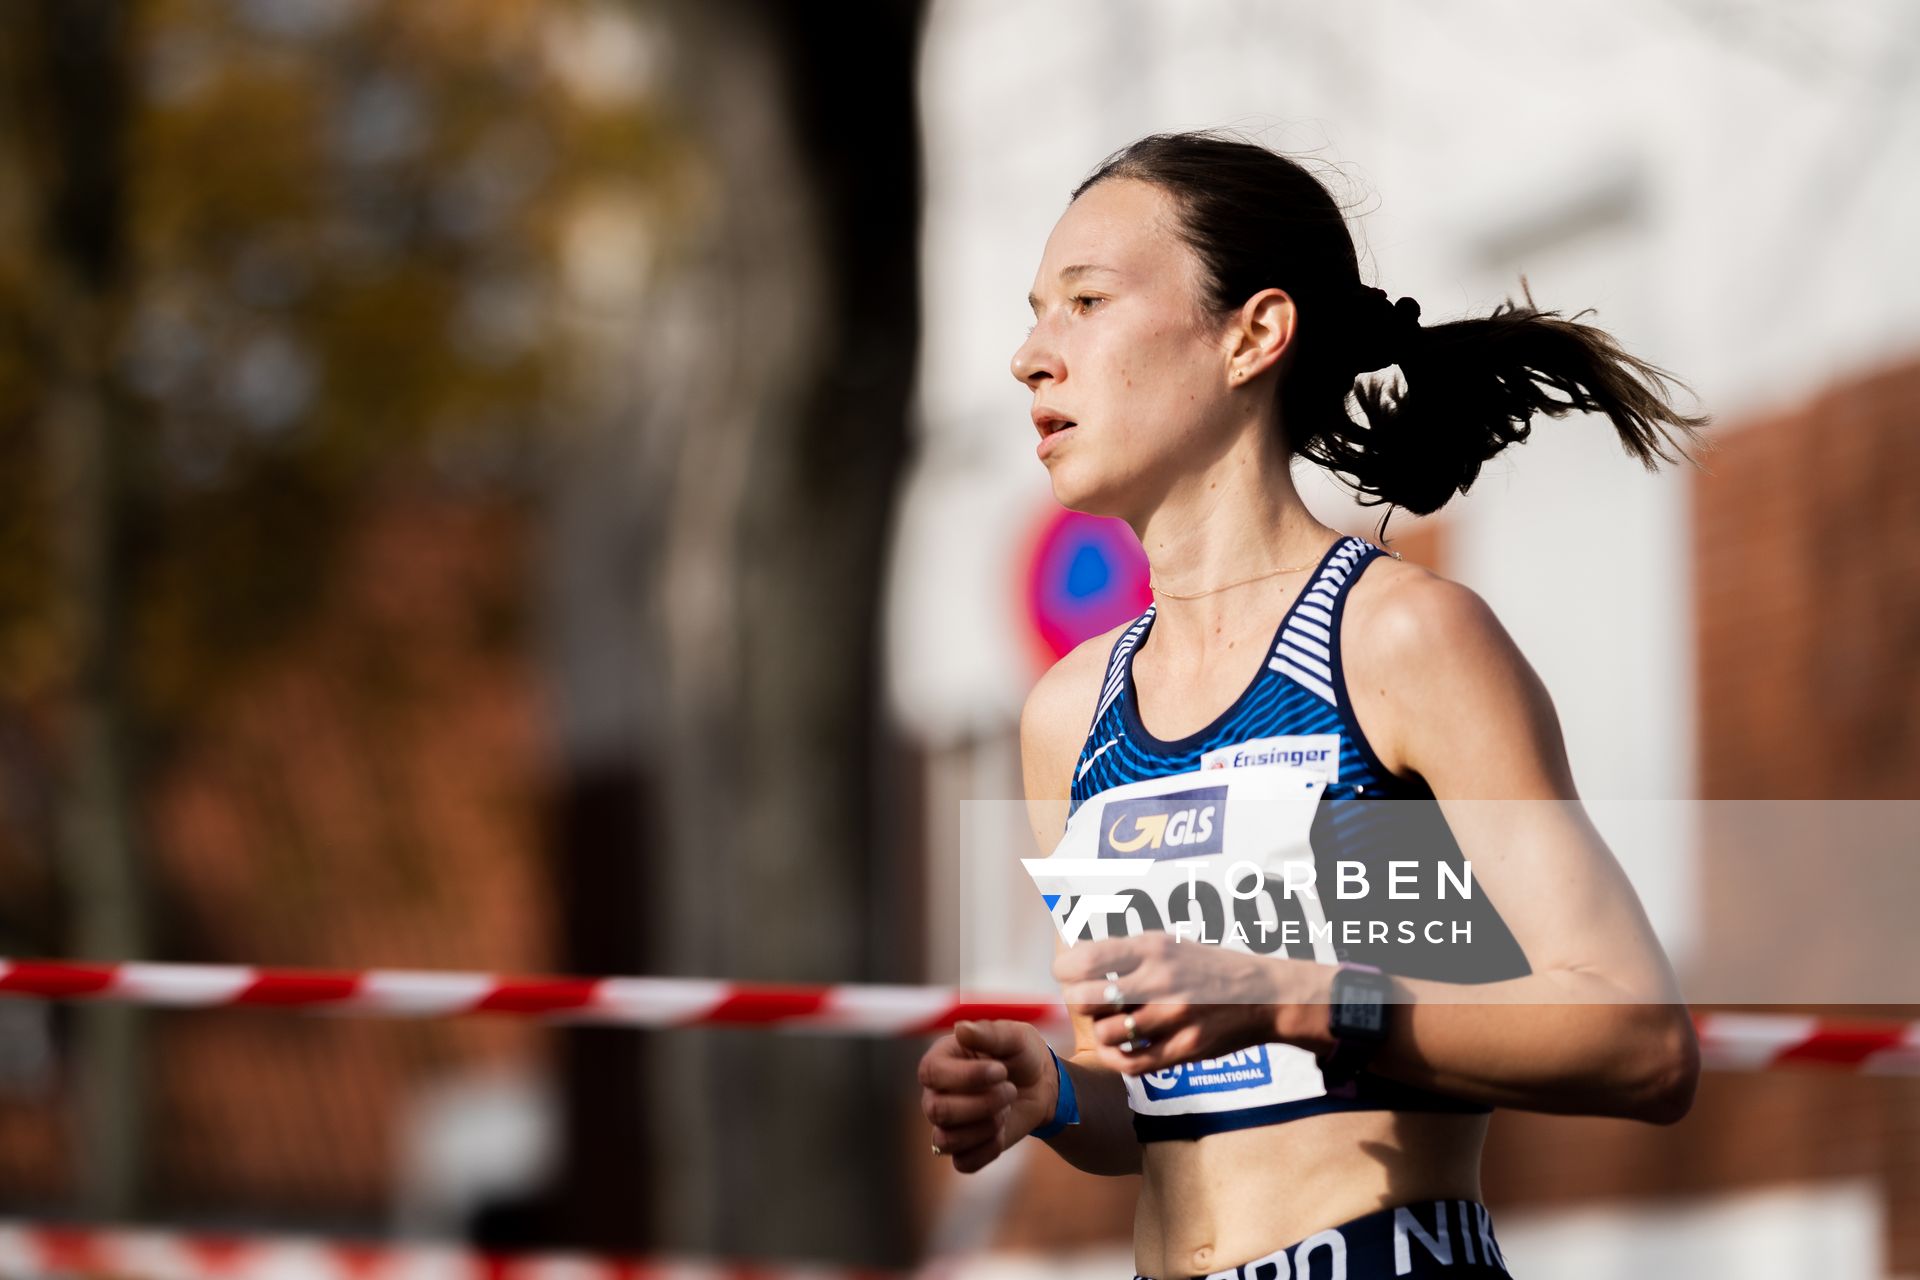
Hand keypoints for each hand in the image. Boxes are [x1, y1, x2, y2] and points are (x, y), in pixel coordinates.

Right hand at [917, 1019, 1056, 1172]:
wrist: (1042, 1085)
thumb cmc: (1022, 1054)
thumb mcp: (1013, 1036)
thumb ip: (988, 1033)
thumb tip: (960, 1029)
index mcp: (940, 1060)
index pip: (931, 1073)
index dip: (967, 1076)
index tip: (1001, 1070)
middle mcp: (935, 1094)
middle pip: (938, 1111)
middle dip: (983, 1103)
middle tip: (1010, 1090)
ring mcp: (946, 1125)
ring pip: (947, 1140)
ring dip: (987, 1126)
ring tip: (1006, 1108)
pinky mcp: (963, 1150)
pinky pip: (964, 1163)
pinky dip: (989, 1149)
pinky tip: (1002, 1130)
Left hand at [1053, 932, 1333, 1074]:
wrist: (1263, 995)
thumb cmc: (1207, 967)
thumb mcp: (1169, 944)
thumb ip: (1126, 951)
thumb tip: (1075, 956)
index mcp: (1153, 948)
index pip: (1085, 959)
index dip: (1064, 970)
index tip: (1066, 974)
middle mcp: (1161, 981)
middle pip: (1085, 999)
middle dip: (1076, 1002)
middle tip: (1085, 1001)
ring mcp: (1173, 1017)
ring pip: (1105, 1033)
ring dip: (1100, 1030)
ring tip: (1109, 1023)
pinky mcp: (1184, 1048)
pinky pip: (1132, 1063)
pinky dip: (1115, 1058)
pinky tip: (1118, 1049)